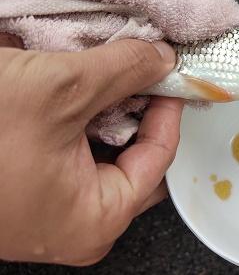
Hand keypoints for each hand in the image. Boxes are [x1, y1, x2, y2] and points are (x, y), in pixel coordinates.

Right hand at [0, 39, 183, 264]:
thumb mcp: (59, 90)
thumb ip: (122, 71)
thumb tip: (161, 58)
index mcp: (96, 218)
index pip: (160, 157)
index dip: (170, 111)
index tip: (171, 76)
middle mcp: (75, 221)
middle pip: (135, 157)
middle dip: (141, 111)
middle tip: (146, 74)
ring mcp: (47, 206)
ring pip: (101, 150)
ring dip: (108, 109)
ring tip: (112, 74)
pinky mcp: (25, 187)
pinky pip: (68, 148)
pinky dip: (78, 116)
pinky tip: (75, 87)